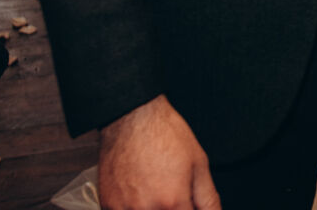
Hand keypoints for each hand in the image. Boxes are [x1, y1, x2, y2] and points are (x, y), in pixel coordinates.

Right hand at [98, 96, 219, 209]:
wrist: (133, 116)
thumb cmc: (165, 135)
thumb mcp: (199, 164)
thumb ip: (208, 200)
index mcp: (172, 202)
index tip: (186, 203)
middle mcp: (146, 209)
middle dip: (172, 208)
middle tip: (173, 194)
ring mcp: (123, 209)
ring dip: (154, 209)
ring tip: (156, 190)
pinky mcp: (108, 204)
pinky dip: (134, 208)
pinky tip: (140, 193)